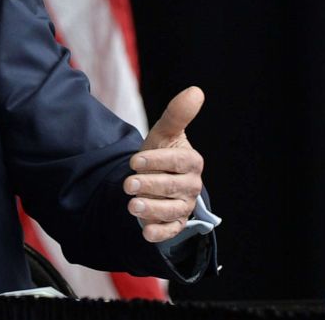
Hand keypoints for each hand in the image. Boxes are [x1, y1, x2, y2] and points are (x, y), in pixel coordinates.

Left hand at [124, 86, 204, 242]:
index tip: (134, 161)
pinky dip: (159, 233)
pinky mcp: (175, 223)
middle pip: (173, 187)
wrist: (155, 179)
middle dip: (150, 185)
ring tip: (131, 205)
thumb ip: (176, 115)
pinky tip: (145, 232)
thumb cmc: (160, 153)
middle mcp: (191, 185)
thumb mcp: (163, 134)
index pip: (178, 161)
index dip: (157, 161)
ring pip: (171, 210)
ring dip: (152, 209)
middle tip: (128, 184)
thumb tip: (196, 90)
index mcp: (191, 161)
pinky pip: (170, 231)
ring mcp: (184, 206)